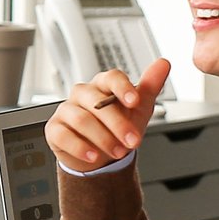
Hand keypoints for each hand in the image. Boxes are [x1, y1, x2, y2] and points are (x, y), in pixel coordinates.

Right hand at [44, 58, 171, 170]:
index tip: (134, 102)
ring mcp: (66, 110)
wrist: (101, 154)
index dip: (123, 88)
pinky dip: (80, 147)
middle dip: (118, 123)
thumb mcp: (139, 109)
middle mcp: (83, 94)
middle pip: (97, 102)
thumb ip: (150, 86)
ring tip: (117, 152)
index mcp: (103, 85)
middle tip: (132, 141)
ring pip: (81, 120)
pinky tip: (93, 155)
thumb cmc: (118, 127)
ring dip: (103, 138)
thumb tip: (163, 63)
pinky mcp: (55, 129)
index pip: (111, 77)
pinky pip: (64, 135)